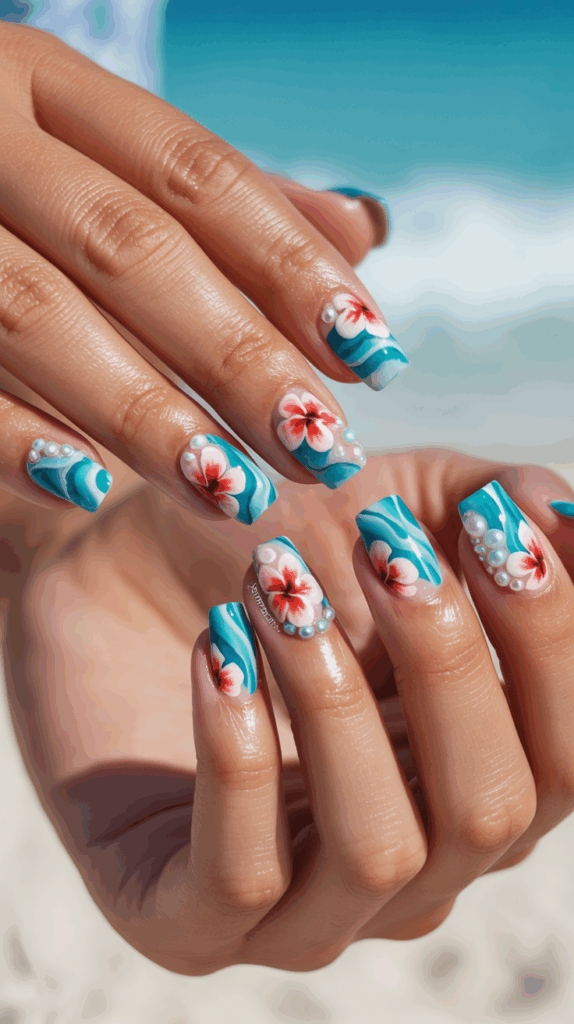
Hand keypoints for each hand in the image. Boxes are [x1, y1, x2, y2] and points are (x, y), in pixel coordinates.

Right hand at [0, 22, 397, 523]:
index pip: (195, 173)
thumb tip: (360, 231)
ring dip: (145, 415)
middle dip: (235, 356)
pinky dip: (14, 438)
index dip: (289, 265)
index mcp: (45, 86)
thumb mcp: (103, 154)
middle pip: (130, 249)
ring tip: (234, 489)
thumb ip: (224, 198)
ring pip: (39, 318)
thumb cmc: (5, 182)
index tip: (369, 350)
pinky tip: (86, 487)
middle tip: (321, 444)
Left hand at [5, 447, 573, 972]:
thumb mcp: (395, 504)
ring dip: (334, 700)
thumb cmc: (269, 541)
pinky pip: (240, 879)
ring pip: (377, 849)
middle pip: (494, 810)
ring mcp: (305, 905)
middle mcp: (413, 860)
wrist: (114, 562)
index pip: (569, 755)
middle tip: (383, 545)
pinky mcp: (186, 920)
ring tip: (275, 586)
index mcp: (474, 773)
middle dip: (450, 663)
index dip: (552, 644)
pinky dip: (237, 756)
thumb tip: (571, 515)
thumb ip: (492, 505)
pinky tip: (217, 650)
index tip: (498, 527)